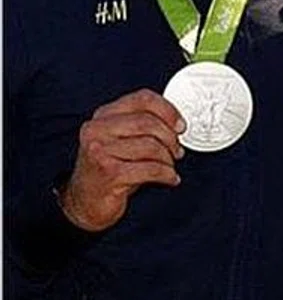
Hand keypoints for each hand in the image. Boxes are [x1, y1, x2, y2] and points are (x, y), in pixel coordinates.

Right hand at [60, 89, 185, 231]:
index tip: (180, 125)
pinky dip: (167, 174)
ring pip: (151, 146)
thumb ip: (142, 124)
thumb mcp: (121, 139)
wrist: (85, 200)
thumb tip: (177, 123)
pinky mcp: (109, 173)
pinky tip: (170, 178)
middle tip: (176, 151)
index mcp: (103, 115)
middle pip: (149, 123)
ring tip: (169, 166)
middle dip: (170, 138)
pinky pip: (151, 169)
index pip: (143, 99)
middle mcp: (97, 130)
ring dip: (168, 159)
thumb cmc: (108, 168)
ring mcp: (100, 151)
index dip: (169, 111)